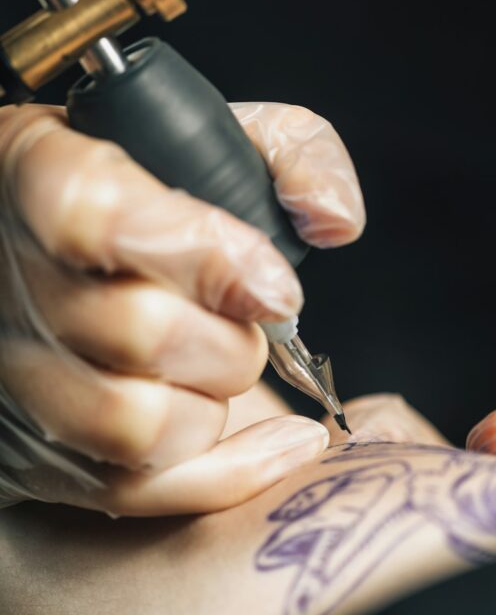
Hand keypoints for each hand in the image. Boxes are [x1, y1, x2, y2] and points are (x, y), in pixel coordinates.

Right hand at [0, 102, 364, 515]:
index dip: (200, 254)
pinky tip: (282, 441)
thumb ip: (297, 154)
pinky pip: (130, 489)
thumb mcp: (225, 134)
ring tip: (230, 357)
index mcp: (45, 167)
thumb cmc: (154, 181)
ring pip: (133, 423)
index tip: (274, 283)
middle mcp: (14, 273)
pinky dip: (228, 475)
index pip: (99, 217)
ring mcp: (17, 364)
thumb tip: (334, 220)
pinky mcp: (34, 441)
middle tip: (255, 311)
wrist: (64, 238)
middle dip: (233, 334)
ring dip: (220, 397)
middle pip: (136, 332)